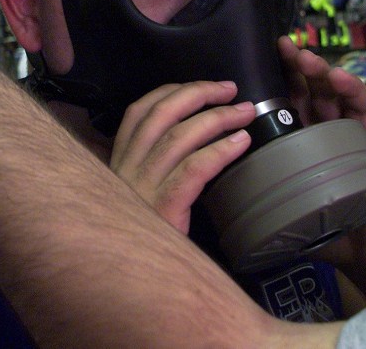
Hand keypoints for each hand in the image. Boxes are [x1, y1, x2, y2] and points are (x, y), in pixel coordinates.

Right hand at [110, 81, 255, 233]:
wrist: (132, 279)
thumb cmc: (139, 233)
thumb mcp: (136, 193)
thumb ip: (152, 166)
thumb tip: (190, 137)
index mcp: (120, 160)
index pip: (139, 111)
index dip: (171, 91)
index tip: (199, 86)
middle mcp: (127, 167)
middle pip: (162, 114)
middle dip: (199, 94)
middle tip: (231, 89)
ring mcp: (143, 187)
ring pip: (181, 136)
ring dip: (218, 117)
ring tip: (246, 112)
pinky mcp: (163, 208)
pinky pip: (195, 168)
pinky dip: (220, 150)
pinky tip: (241, 142)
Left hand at [277, 37, 365, 298]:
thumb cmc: (326, 226)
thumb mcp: (290, 204)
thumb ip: (267, 189)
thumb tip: (224, 181)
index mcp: (313, 138)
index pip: (302, 98)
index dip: (292, 74)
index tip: (279, 49)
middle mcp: (342, 134)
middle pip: (329, 95)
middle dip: (315, 72)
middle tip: (300, 55)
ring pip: (361, 107)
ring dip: (350, 88)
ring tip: (336, 75)